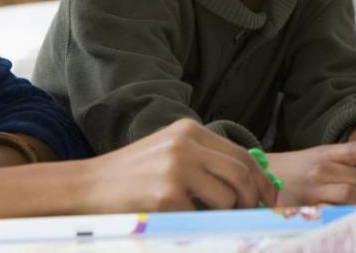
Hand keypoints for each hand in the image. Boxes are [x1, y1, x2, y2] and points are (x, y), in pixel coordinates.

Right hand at [83, 119, 276, 210]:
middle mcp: (185, 144)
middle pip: (242, 174)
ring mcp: (176, 168)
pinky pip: (200, 216)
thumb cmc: (131, 177)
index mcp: (190, 131)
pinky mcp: (166, 195)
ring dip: (227, 214)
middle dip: (254, 200)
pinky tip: (182, 221)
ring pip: (227, 196)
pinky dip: (199, 225)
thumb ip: (205, 162)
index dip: (262, 181)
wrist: (86, 187)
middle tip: (253, 218)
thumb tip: (250, 186)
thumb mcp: (170, 154)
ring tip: (211, 220)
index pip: (243, 155)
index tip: (270, 201)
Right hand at [268, 142, 355, 210]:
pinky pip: (334, 211)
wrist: (259, 178)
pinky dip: (350, 214)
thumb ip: (344, 160)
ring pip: (350, 194)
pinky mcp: (305, 206)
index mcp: (324, 153)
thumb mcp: (316, 157)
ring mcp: (313, 188)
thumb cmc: (294, 170)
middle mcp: (321, 168)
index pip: (354, 149)